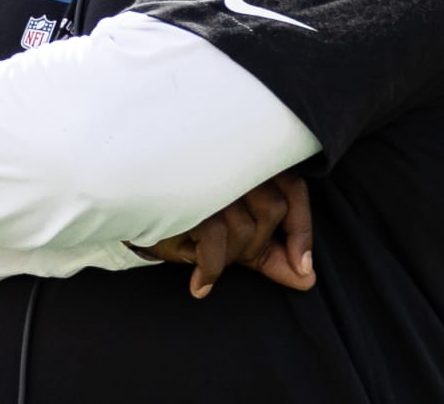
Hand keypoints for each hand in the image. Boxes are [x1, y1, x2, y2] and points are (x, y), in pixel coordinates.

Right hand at [134, 171, 314, 298]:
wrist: (135, 207)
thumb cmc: (191, 218)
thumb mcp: (235, 239)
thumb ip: (271, 254)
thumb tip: (307, 280)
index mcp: (249, 161)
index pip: (294, 189)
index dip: (302, 229)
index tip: (303, 267)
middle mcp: (231, 161)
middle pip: (272, 211)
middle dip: (255, 244)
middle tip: (229, 250)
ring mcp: (209, 178)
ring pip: (244, 231)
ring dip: (228, 257)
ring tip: (205, 252)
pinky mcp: (187, 199)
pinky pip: (215, 248)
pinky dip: (210, 271)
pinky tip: (200, 282)